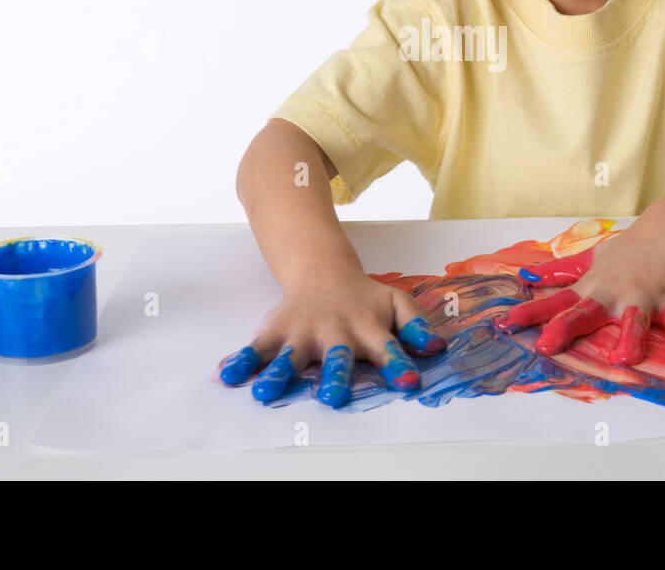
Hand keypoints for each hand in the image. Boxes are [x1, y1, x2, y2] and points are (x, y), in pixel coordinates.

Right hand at [214, 268, 445, 407]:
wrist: (322, 268)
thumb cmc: (362, 296)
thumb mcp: (396, 303)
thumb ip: (416, 325)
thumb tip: (437, 347)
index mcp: (366, 328)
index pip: (387, 348)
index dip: (398, 365)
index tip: (409, 382)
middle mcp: (334, 332)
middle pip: (335, 357)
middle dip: (334, 376)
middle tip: (332, 397)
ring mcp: (303, 331)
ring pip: (291, 355)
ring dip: (279, 375)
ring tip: (265, 393)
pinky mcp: (277, 330)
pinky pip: (257, 347)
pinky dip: (241, 361)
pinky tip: (227, 375)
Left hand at [493, 222, 664, 363]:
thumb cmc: (629, 248)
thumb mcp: (590, 259)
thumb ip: (558, 273)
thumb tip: (525, 277)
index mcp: (591, 288)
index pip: (555, 304)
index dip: (530, 314)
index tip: (505, 325)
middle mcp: (612, 294)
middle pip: (585, 313)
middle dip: (566, 329)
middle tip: (547, 345)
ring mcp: (641, 296)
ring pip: (633, 320)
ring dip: (629, 338)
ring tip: (623, 358)